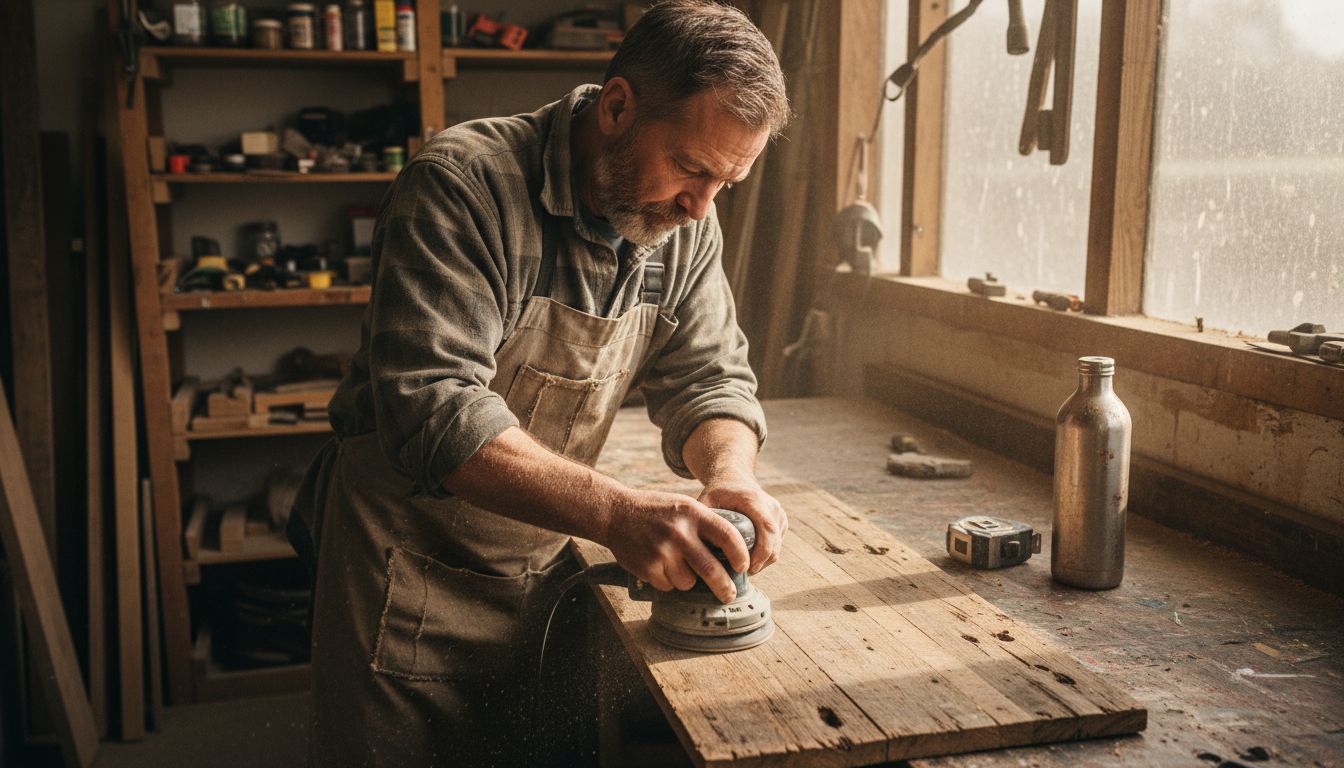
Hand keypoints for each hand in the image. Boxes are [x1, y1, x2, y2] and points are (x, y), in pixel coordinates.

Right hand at [603, 488, 748, 603]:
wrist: (615, 513)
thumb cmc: (655, 510)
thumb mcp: (683, 506)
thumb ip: (705, 523)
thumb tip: (732, 552)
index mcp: (692, 513)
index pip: (727, 536)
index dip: (740, 555)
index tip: (743, 567)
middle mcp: (679, 533)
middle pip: (711, 569)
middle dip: (724, 587)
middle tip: (729, 594)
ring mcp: (662, 552)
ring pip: (688, 582)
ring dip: (687, 581)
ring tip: (677, 566)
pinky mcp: (648, 568)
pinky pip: (668, 586)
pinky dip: (667, 582)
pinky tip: (659, 566)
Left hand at [698, 479, 785, 575]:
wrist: (735, 478)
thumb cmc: (719, 491)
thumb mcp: (707, 499)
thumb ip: (701, 518)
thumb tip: (693, 544)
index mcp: (753, 499)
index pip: (766, 528)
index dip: (761, 551)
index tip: (747, 568)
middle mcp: (770, 505)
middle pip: (774, 541)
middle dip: (761, 561)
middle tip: (743, 574)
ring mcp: (778, 513)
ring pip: (777, 545)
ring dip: (764, 561)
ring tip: (744, 569)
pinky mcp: (781, 520)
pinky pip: (778, 544)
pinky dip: (767, 555)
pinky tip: (750, 559)